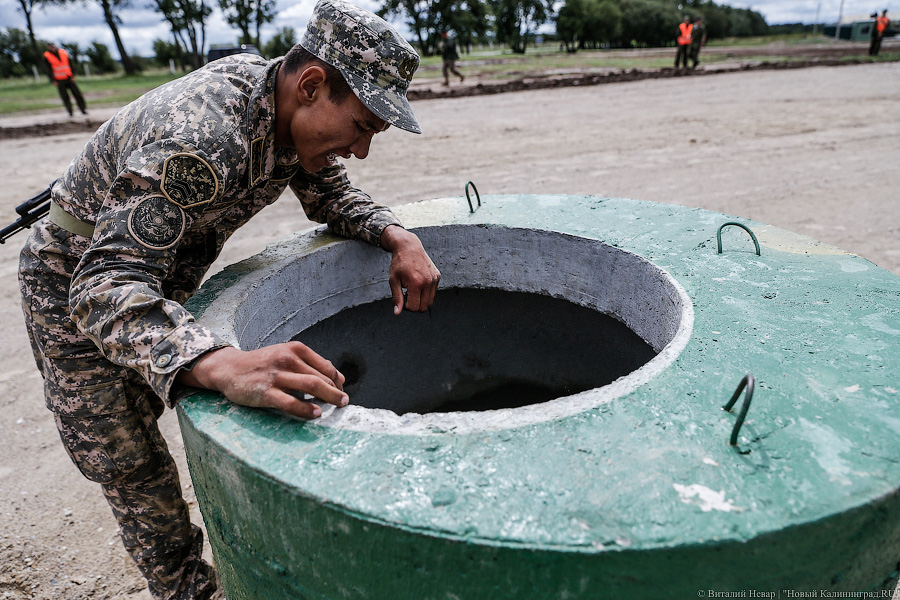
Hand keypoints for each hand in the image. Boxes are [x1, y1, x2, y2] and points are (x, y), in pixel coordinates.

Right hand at [177, 343, 346, 418]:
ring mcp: (277, 375)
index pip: (325, 365)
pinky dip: (306, 409)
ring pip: (311, 386)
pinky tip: (316, 414)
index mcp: (295, 349)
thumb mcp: (285, 355)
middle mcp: (288, 359)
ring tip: (339, 406)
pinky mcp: (266, 392)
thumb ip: (309, 364)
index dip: (337, 379)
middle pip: (321, 376)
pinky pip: (291, 402)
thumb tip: (339, 377)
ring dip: (329, 397)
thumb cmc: (262, 363)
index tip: (342, 389)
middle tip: (345, 402)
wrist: (229, 368)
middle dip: (336, 390)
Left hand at [380, 225, 440, 314]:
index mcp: (416, 283)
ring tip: (412, 289)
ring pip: (430, 301)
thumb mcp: (393, 280)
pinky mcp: (437, 276)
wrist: (409, 247)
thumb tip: (397, 312)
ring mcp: (434, 279)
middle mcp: (428, 282)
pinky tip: (418, 283)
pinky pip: (433, 292)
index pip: (414, 307)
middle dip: (415, 305)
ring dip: (421, 299)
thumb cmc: (399, 263)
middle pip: (424, 307)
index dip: (406, 307)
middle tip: (407, 294)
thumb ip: (396, 297)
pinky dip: (425, 292)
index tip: (402, 298)